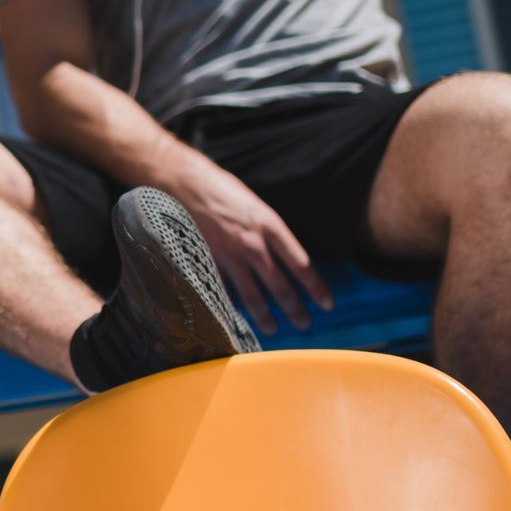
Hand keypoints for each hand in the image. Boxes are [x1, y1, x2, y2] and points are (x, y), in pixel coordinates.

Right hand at [170, 164, 332, 334]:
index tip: (327, 304)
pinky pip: (224, 291)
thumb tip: (279, 253)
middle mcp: (253, 244)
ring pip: (252, 295)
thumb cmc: (219, 188)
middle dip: (295, 309)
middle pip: (280, 286)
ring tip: (274, 329)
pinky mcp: (207, 261)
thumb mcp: (253, 205)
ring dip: (265, 316)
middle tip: (305, 325)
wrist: (183, 181)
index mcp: (270, 226)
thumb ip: (267, 229)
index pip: (301, 264)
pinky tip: (237, 319)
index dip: (316, 288)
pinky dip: (232, 308)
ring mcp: (229, 255)